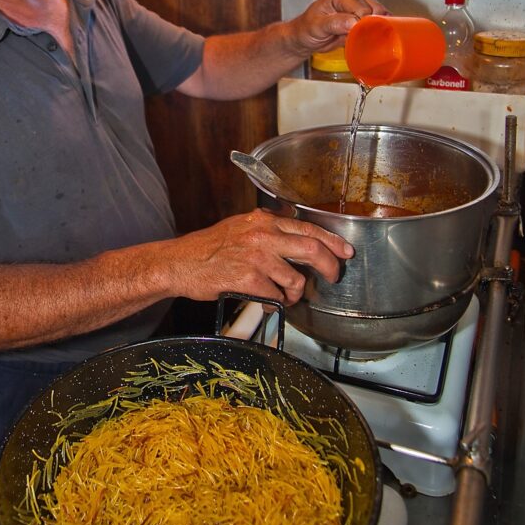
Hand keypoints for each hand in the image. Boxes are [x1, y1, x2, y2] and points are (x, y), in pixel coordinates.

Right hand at [166, 208, 352, 304]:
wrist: (180, 263)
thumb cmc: (207, 249)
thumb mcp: (240, 227)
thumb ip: (266, 228)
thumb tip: (292, 233)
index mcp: (263, 221)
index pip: (308, 228)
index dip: (332, 241)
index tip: (345, 251)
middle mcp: (262, 236)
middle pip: (312, 250)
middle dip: (329, 266)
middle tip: (333, 277)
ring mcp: (256, 257)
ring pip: (295, 279)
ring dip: (294, 293)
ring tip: (285, 296)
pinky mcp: (248, 279)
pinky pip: (275, 295)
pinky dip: (275, 303)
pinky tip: (268, 302)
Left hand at [294, 0, 388, 54]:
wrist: (304, 38)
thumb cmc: (306, 29)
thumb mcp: (317, 27)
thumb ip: (335, 23)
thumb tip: (353, 22)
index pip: (362, 8)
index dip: (361, 23)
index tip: (354, 34)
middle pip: (374, 10)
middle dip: (369, 26)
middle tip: (357, 38)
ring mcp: (358, 6)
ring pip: (378, 15)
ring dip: (373, 28)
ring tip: (361, 37)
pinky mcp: (361, 17)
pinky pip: (375, 22)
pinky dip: (374, 30)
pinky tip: (367, 37)